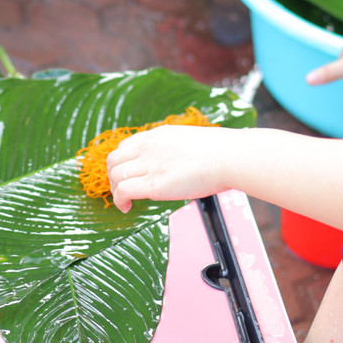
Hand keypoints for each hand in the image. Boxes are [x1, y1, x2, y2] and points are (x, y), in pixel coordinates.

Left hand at [105, 125, 237, 211]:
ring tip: (125, 200)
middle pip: (113, 160)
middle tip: (122, 189)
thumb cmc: (221, 152)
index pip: (125, 145)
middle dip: (113, 176)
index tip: (127, 174)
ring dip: (115, 190)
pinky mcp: (153, 185)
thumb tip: (181, 159)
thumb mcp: (191, 140)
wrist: (228, 157)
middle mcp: (148, 147)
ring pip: (114, 176)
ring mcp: (149, 165)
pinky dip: (119, 201)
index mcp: (158, 135)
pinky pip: (122, 191)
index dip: (122, 162)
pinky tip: (127, 207)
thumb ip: (177, 148)